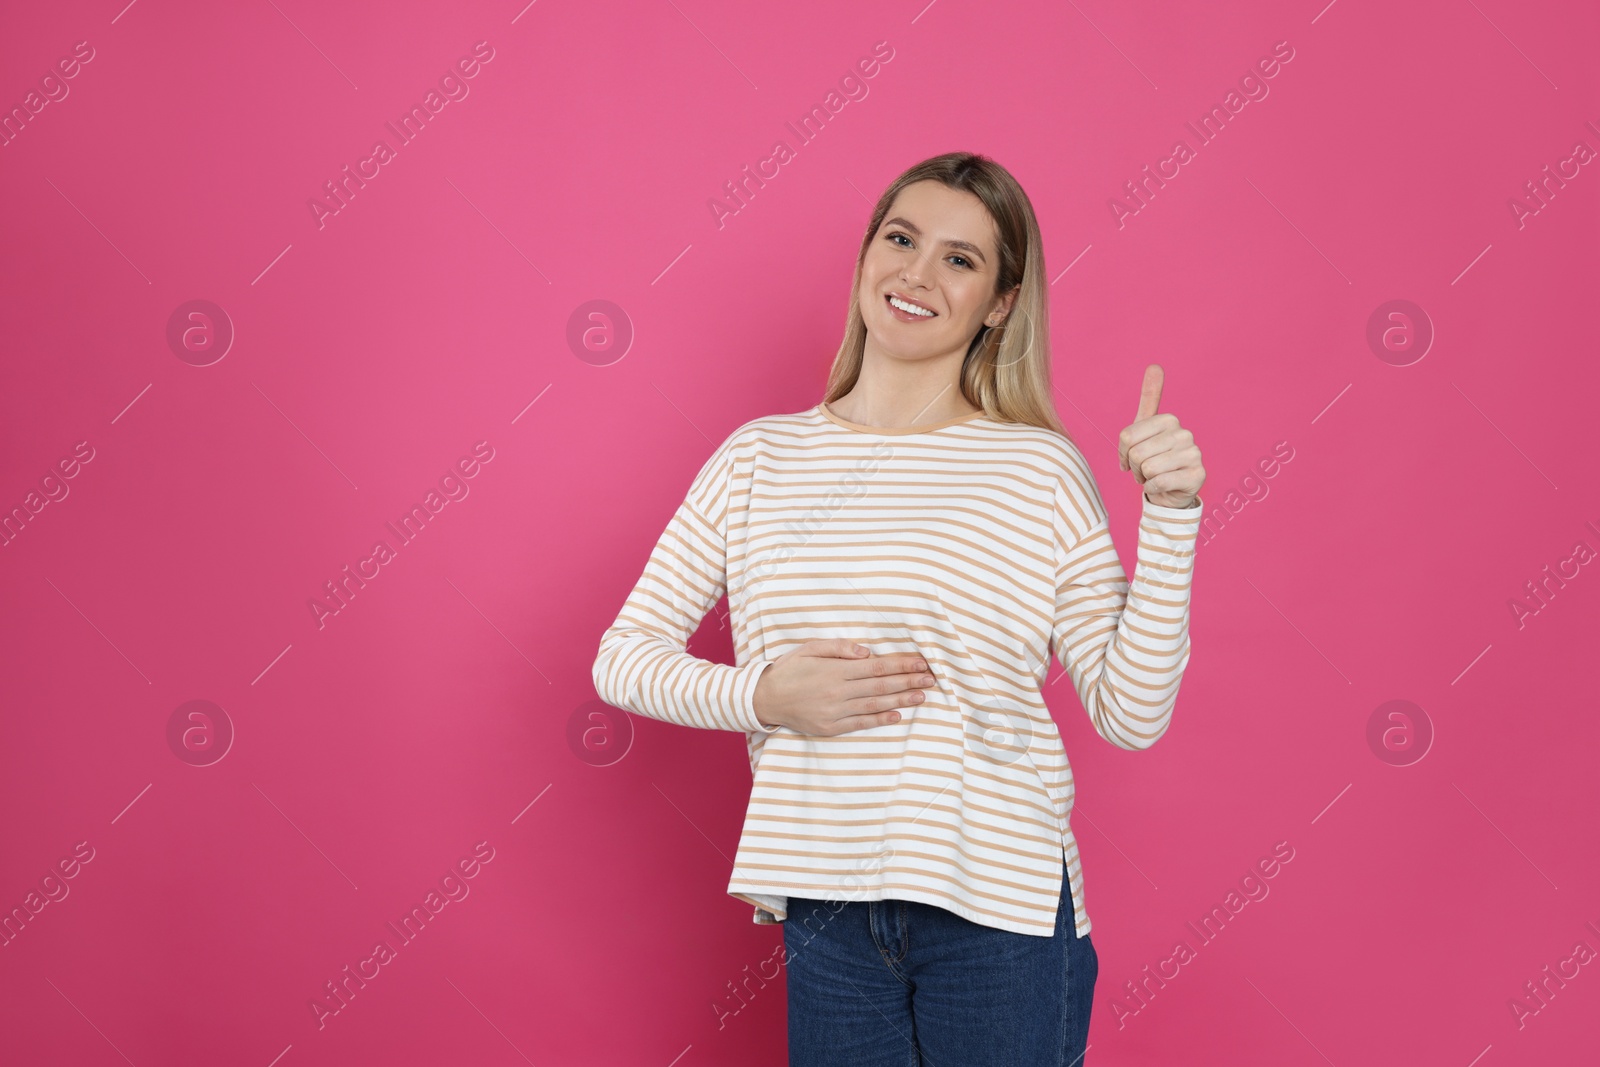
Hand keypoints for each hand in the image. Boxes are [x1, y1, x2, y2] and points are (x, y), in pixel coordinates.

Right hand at [753, 639, 937, 734]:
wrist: (765, 698)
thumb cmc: (789, 669)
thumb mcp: (810, 648)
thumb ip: (839, 648)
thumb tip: (866, 652)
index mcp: (835, 670)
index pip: (877, 666)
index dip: (901, 664)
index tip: (921, 663)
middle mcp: (839, 691)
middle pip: (881, 685)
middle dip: (908, 681)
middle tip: (931, 679)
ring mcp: (835, 712)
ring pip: (875, 705)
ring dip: (901, 700)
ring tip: (922, 697)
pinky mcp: (831, 728)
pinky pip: (860, 723)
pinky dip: (880, 720)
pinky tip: (898, 715)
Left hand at [1118, 364, 1204, 508]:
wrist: (1170, 492)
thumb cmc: (1154, 459)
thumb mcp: (1145, 429)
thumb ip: (1149, 398)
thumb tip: (1155, 365)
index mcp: (1169, 420)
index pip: (1127, 437)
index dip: (1122, 453)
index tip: (1130, 458)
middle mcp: (1185, 433)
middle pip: (1137, 453)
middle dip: (1134, 467)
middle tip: (1144, 471)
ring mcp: (1194, 454)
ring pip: (1147, 468)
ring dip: (1144, 478)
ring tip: (1153, 477)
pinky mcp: (1197, 475)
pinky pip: (1158, 482)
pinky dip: (1152, 488)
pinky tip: (1161, 486)